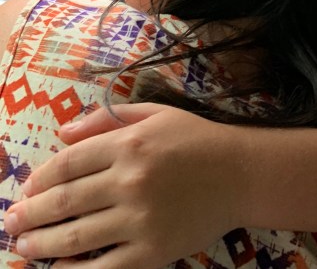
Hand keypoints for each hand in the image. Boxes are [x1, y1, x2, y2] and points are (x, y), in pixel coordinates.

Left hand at [5, 104, 247, 268]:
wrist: (241, 174)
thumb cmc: (197, 139)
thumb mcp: (155, 114)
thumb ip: (107, 117)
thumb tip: (63, 132)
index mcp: (129, 143)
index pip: (69, 163)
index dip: (41, 178)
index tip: (26, 188)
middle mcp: (130, 180)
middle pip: (65, 200)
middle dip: (31, 213)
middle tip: (11, 222)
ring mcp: (140, 219)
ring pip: (76, 236)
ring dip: (42, 243)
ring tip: (24, 245)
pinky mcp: (152, 252)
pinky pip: (102, 268)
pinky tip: (57, 268)